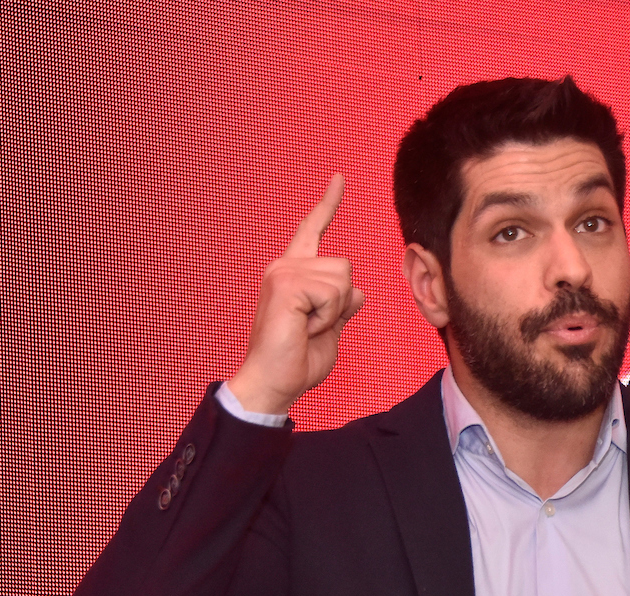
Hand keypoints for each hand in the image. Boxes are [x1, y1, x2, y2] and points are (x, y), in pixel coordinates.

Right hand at [226, 175, 364, 414]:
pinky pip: (333, 294)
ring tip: (307, 327)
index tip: (339, 178)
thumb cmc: (296, 361)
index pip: (312, 230)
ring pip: (343, 279)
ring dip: (334, 312)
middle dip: (341, 303)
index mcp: (293, 273)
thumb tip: (356, 291)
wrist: (273, 384)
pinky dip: (327, 317)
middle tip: (312, 326)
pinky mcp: (286, 284)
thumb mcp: (330, 330)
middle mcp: (285, 266)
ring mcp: (283, 273)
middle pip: (345, 266)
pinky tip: (304, 327)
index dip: (328, 204)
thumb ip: (341, 307)